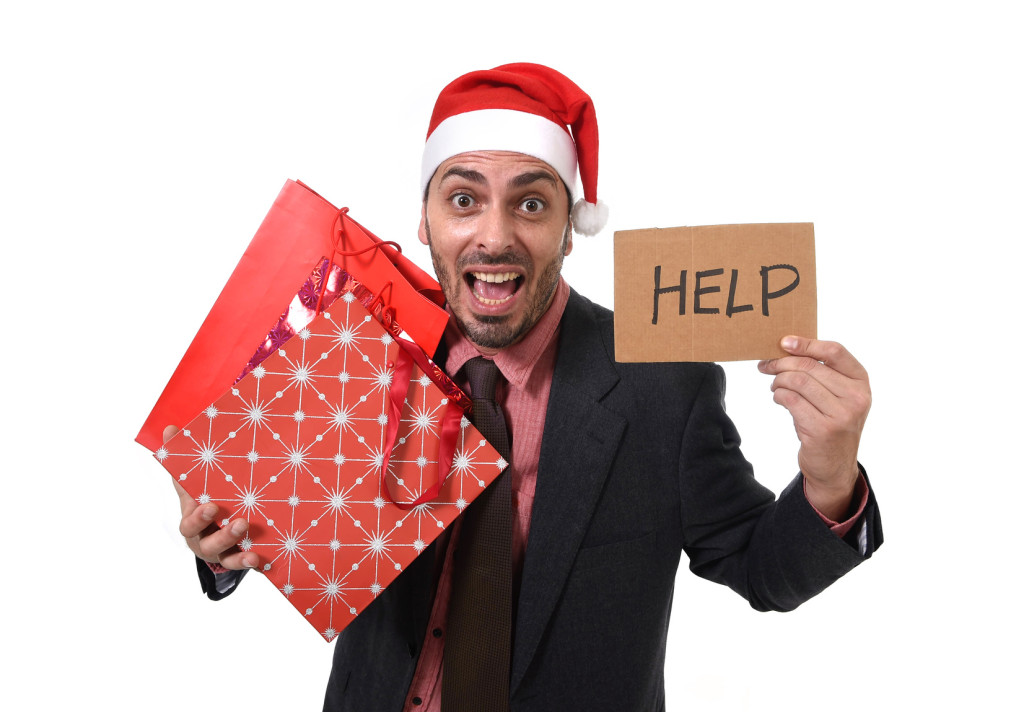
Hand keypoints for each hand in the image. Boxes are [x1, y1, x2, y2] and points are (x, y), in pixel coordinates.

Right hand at [164, 425, 259, 569]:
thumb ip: (183, 460)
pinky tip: (264, 561)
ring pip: (227, 559)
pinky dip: (253, 564)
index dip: (198, 517)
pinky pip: (245, 565)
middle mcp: (204, 539)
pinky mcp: (239, 558)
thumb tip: (169, 428)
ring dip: (239, 556)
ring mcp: (222, 552)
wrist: (213, 527)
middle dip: (224, 536)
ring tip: (254, 552)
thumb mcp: (193, 483)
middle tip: (241, 523)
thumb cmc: (202, 499)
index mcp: (192, 520)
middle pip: (208, 544)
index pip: (189, 522)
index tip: (211, 506)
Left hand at [757, 336, 870, 520]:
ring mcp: (841, 415)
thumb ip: (822, 373)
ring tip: (775, 386)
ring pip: (798, 382)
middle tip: (766, 366)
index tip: (784, 342)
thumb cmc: (830, 424)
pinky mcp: (822, 430)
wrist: (835, 467)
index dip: (807, 343)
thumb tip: (787, 348)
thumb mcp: (838, 397)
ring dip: (779, 381)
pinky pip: (791, 400)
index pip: (834, 351)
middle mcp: (856, 397)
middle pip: (810, 366)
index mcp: (861, 382)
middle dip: (782, 363)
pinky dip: (779, 395)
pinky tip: (778, 398)